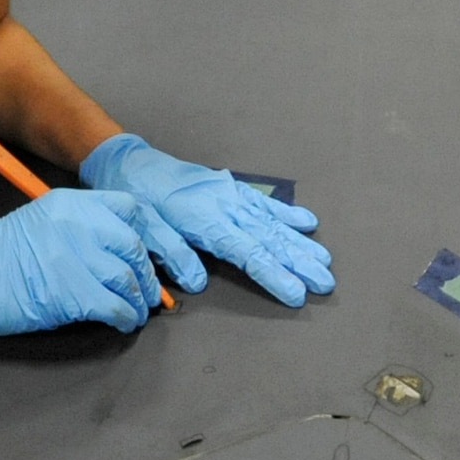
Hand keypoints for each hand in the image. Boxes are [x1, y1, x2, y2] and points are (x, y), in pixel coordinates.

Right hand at [0, 188, 164, 336]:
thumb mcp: (40, 221)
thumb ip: (78, 226)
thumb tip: (118, 252)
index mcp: (70, 203)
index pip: (130, 209)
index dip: (146, 235)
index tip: (147, 257)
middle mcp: (78, 224)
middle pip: (134, 246)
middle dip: (146, 275)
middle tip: (146, 292)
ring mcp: (76, 257)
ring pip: (129, 278)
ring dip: (139, 301)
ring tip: (136, 311)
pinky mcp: (72, 293)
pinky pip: (116, 306)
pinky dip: (126, 317)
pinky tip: (123, 322)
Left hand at [78, 133, 333, 306]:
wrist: (133, 165)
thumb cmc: (139, 201)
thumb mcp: (147, 230)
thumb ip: (174, 255)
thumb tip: (198, 283)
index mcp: (207, 221)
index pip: (249, 254)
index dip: (275, 276)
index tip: (298, 294)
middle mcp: (226, 207)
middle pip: (269, 240)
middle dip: (299, 263)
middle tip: (326, 283)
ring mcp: (232, 195)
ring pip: (273, 223)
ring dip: (300, 243)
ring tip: (325, 261)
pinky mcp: (231, 187)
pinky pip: (264, 202)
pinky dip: (287, 213)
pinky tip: (309, 223)